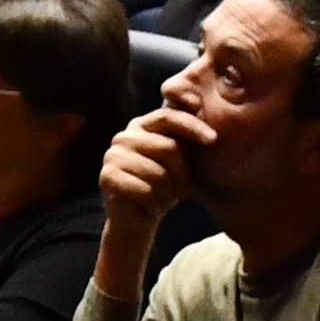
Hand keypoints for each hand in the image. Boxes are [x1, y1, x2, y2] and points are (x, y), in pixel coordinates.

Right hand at [95, 104, 203, 224]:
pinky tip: (149, 207)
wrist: (139, 220)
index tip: (212, 139)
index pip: (168, 116)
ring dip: (168, 193)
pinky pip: (145, 190)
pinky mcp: (107, 177)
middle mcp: (124, 136)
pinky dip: (154, 204)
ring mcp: (112, 156)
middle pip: (168, 148)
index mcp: (142, 126)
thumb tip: (197, 101)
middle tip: (175, 190)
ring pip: (158, 173)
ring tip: (161, 198)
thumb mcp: (180, 159)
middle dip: (180, 175)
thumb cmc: (164, 187)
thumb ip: (186, 135)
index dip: (192, 126)